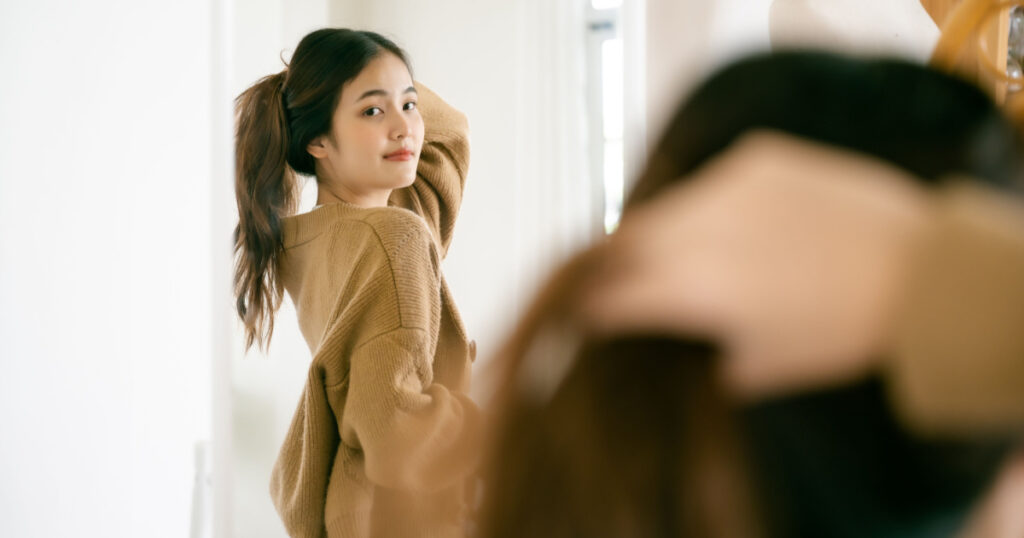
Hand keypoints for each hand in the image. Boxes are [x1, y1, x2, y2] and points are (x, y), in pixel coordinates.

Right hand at [584, 131, 935, 399]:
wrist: (922, 273)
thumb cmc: (840, 332)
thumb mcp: (759, 368)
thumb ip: (701, 355)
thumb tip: (678, 344)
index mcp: (689, 289)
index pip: (607, 294)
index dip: (587, 308)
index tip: (582, 317)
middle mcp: (695, 229)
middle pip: (620, 242)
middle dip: (608, 267)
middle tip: (608, 281)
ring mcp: (725, 186)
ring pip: (663, 208)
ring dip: (656, 234)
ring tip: (676, 255)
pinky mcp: (757, 159)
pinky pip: (708, 185)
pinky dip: (705, 210)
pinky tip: (732, 229)